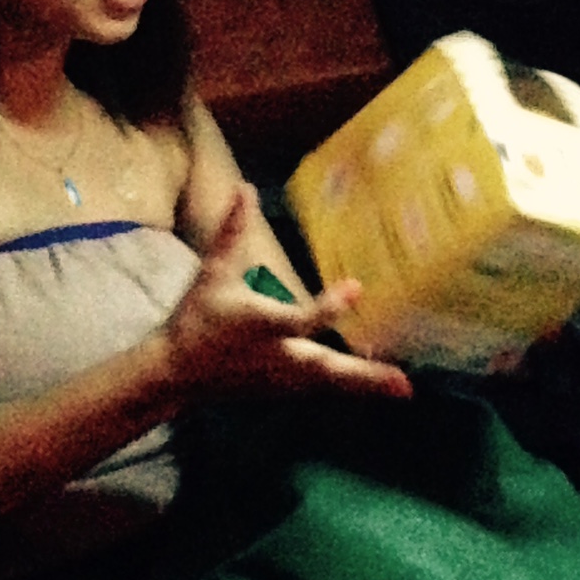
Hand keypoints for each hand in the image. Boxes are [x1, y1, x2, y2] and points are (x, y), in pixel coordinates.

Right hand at [165, 188, 410, 402]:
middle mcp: (277, 357)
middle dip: (363, 377)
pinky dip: (351, 387)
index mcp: (260, 326)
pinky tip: (380, 385)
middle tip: (404, 384)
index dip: (329, 306)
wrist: (175, 373)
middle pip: (326, 368)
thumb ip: (232, 232)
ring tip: (403, 387)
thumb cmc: (196, 318)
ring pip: (329, 385)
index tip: (357, 287)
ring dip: (366, 385)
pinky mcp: (284, 391)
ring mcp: (282, 380)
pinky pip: (322, 388)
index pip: (300, 318)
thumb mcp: (212, 272)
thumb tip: (246, 188)